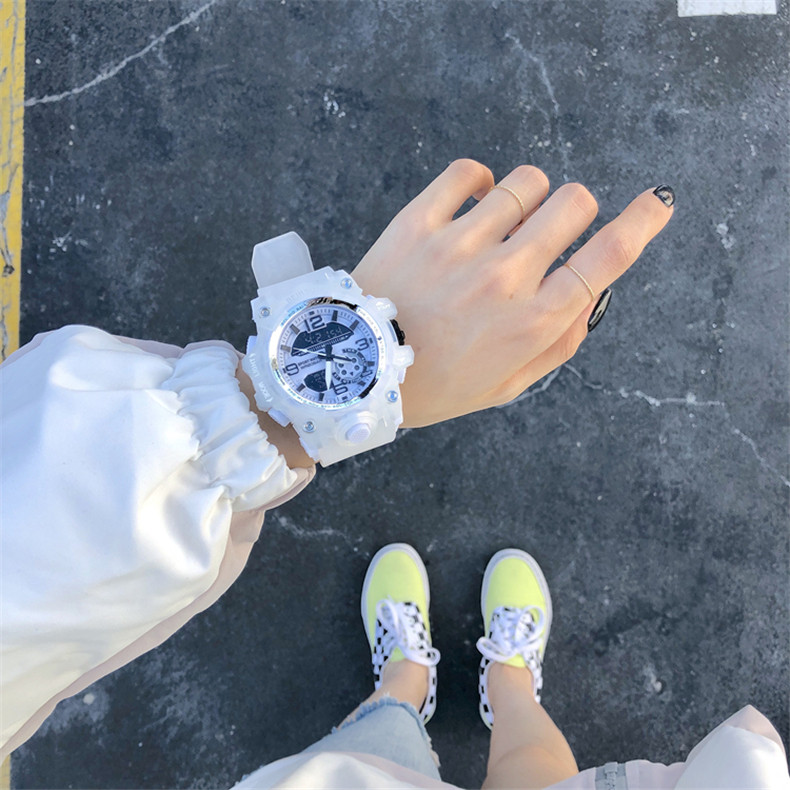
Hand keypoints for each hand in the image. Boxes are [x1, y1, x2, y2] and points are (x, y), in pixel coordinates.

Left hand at [352, 159, 673, 427]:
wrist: (357, 371)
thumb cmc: (437, 384)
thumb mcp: (507, 385)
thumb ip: (558, 342)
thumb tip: (592, 293)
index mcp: (531, 321)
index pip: (606, 259)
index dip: (642, 223)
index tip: (657, 202)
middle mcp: (503, 277)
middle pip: (573, 203)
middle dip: (574, 211)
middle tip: (548, 231)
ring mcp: (459, 245)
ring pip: (526, 182)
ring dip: (527, 198)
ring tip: (501, 225)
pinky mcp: (417, 222)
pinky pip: (467, 173)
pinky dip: (479, 181)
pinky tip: (473, 202)